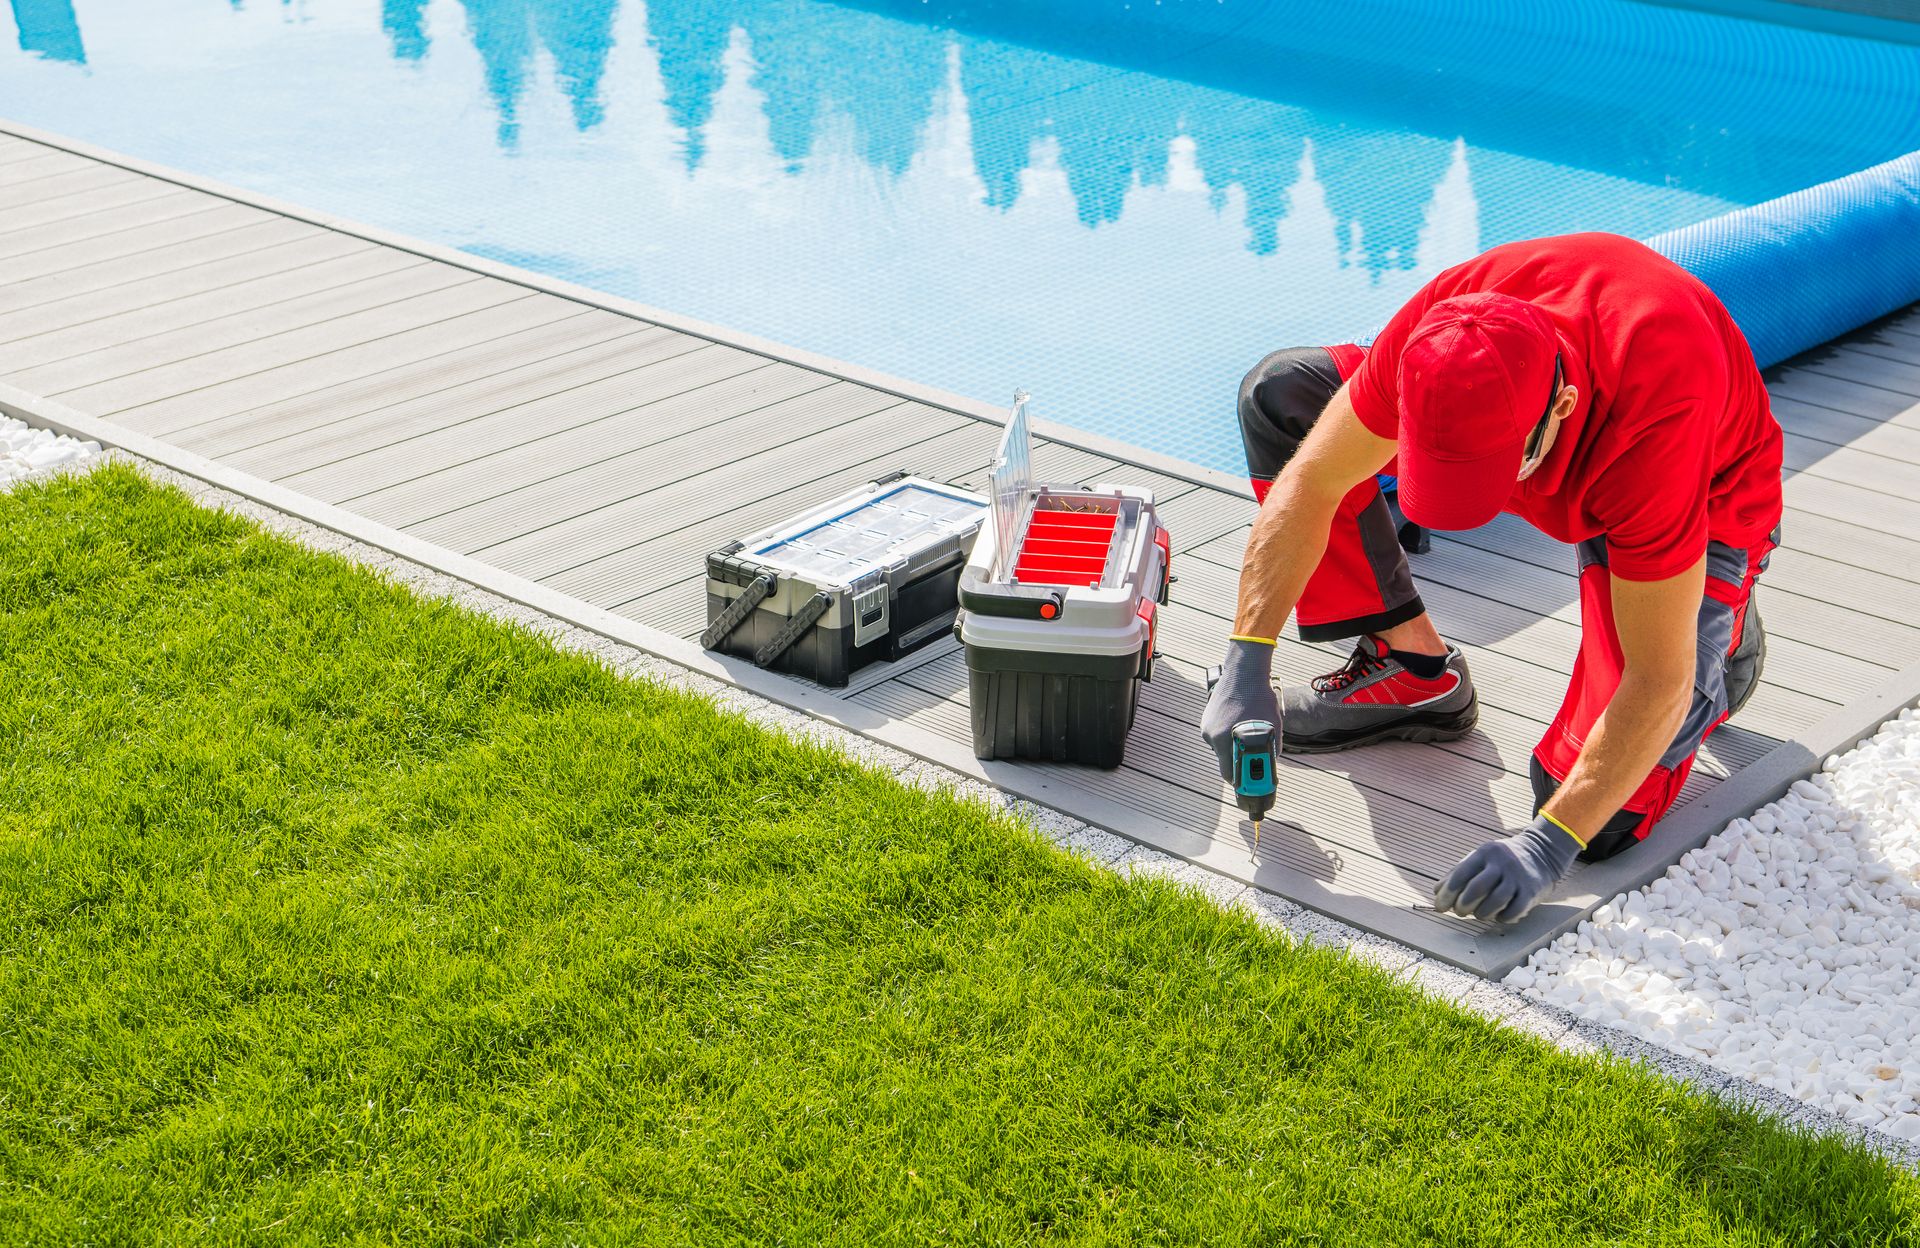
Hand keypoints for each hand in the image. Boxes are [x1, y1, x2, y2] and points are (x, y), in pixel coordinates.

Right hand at [1200, 638, 1280, 780]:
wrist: (1244, 670)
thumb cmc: (1258, 696)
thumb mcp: (1272, 725)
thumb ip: (1271, 748)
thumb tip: (1272, 761)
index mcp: (1223, 739)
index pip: (1228, 773)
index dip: (1240, 781)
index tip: (1249, 786)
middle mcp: (1211, 734)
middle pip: (1225, 760)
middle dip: (1239, 763)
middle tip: (1254, 762)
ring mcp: (1207, 725)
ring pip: (1222, 747)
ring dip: (1234, 747)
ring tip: (1249, 736)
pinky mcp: (1207, 717)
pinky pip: (1219, 734)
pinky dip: (1229, 735)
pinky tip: (1241, 725)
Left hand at [1433, 815, 1581, 922]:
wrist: (1541, 853)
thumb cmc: (1501, 861)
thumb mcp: (1480, 858)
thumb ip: (1458, 873)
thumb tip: (1437, 891)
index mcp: (1484, 853)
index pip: (1460, 875)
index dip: (1447, 894)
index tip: (1439, 907)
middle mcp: (1501, 863)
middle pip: (1476, 889)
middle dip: (1463, 906)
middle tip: (1459, 912)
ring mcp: (1518, 877)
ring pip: (1495, 901)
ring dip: (1481, 913)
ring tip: (1478, 914)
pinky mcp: (1531, 890)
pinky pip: (1514, 910)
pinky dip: (1502, 918)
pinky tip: (1498, 916)